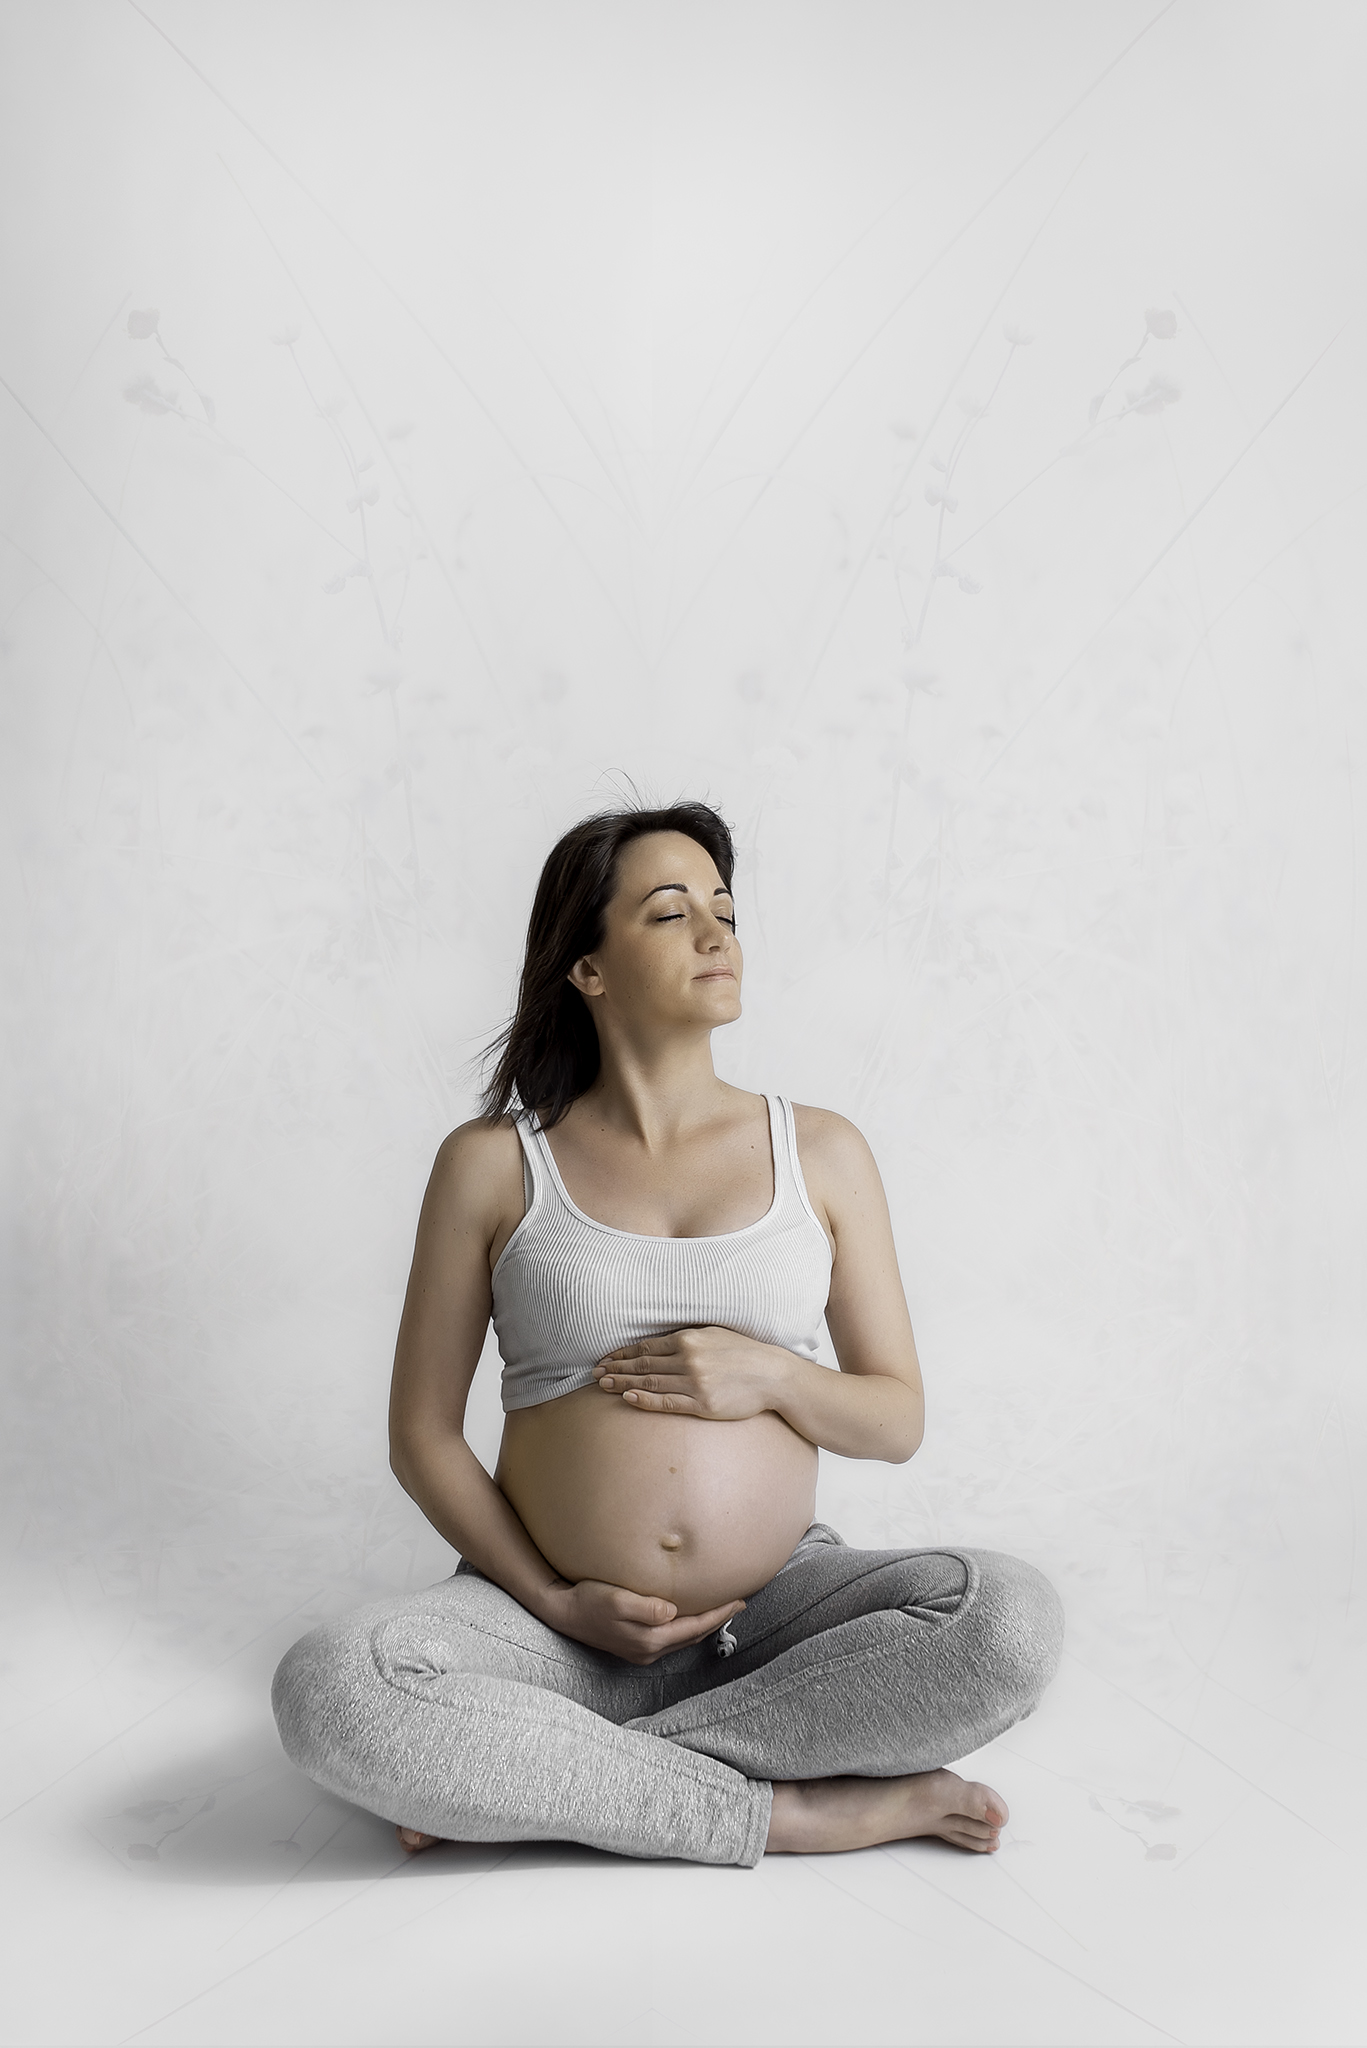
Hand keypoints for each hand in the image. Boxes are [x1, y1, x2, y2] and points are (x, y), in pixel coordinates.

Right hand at [542, 1577, 745, 1665]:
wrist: (563, 1612)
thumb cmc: (588, 1600)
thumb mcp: (617, 1599)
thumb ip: (646, 1607)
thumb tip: (672, 1612)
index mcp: (649, 1639)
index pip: (695, 1627)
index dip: (719, 1614)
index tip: (738, 1601)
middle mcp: (648, 1651)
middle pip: (693, 1637)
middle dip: (717, 1620)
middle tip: (738, 1604)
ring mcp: (641, 1652)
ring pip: (683, 1640)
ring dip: (703, 1626)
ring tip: (720, 1610)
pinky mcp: (634, 1647)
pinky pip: (671, 1640)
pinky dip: (687, 1629)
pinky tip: (689, 1619)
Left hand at [592, 1325, 790, 1420]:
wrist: (772, 1375)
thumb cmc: (742, 1353)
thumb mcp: (713, 1334)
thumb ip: (686, 1337)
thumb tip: (658, 1343)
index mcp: (689, 1339)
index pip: (646, 1347)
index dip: (622, 1353)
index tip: (604, 1358)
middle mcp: (688, 1359)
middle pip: (642, 1365)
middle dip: (615, 1368)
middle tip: (593, 1373)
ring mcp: (695, 1383)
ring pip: (649, 1383)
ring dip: (622, 1384)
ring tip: (603, 1385)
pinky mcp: (702, 1404)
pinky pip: (666, 1403)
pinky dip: (644, 1400)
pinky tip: (627, 1399)